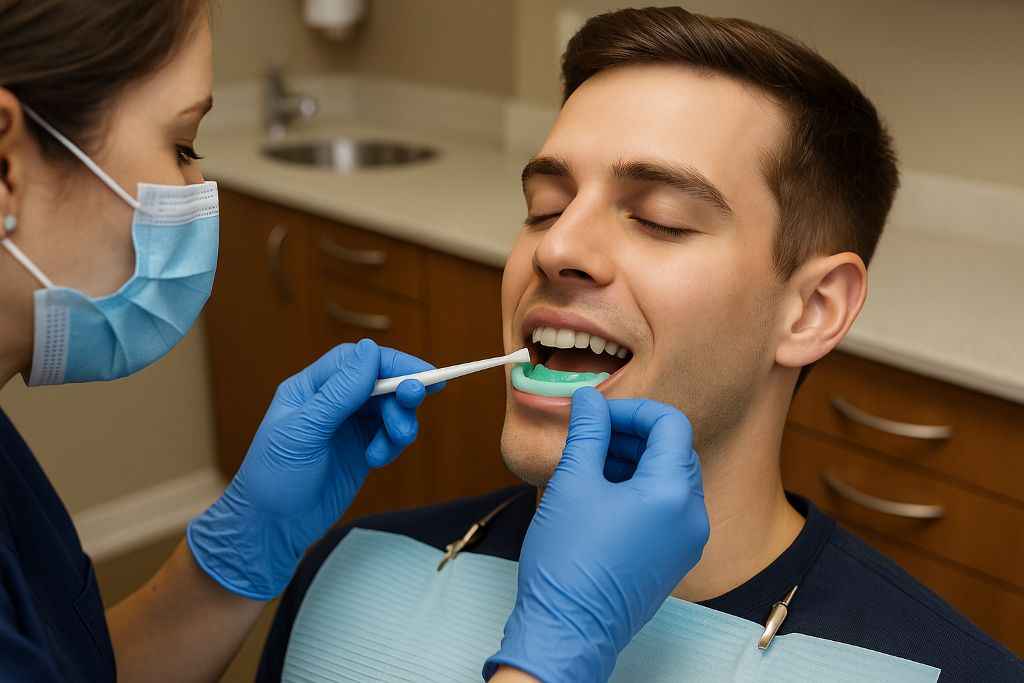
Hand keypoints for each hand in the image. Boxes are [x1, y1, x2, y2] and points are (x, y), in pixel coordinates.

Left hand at [188, 338, 440, 599]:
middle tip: (416, 399)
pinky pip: (388, 435)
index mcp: (311, 388)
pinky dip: (391, 444)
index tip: (421, 374)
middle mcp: (331, 402)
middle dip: (401, 392)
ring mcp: (347, 427)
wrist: (271, 529)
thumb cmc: (275, 477)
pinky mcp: (360, 451)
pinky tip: (376, 460)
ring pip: (388, 409)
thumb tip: (370, 348)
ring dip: (399, 422)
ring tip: (396, 441)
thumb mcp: (304, 432)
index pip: (357, 361)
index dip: (392, 362)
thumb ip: (339, 392)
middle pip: (379, 383)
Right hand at [484, 387, 708, 681]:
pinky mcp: (674, 558)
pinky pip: (666, 508)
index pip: (670, 424)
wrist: (567, 631)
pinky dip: (638, 489)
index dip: (632, 410)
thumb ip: (588, 433)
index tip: (597, 414)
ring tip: (589, 465)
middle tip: (591, 436)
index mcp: (672, 493)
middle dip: (632, 435)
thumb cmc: (568, 561)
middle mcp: (691, 516)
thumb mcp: (573, 483)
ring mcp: (686, 541)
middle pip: (673, 450)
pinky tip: (600, 493)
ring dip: (634, 461)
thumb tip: (589, 399)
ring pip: (669, 478)